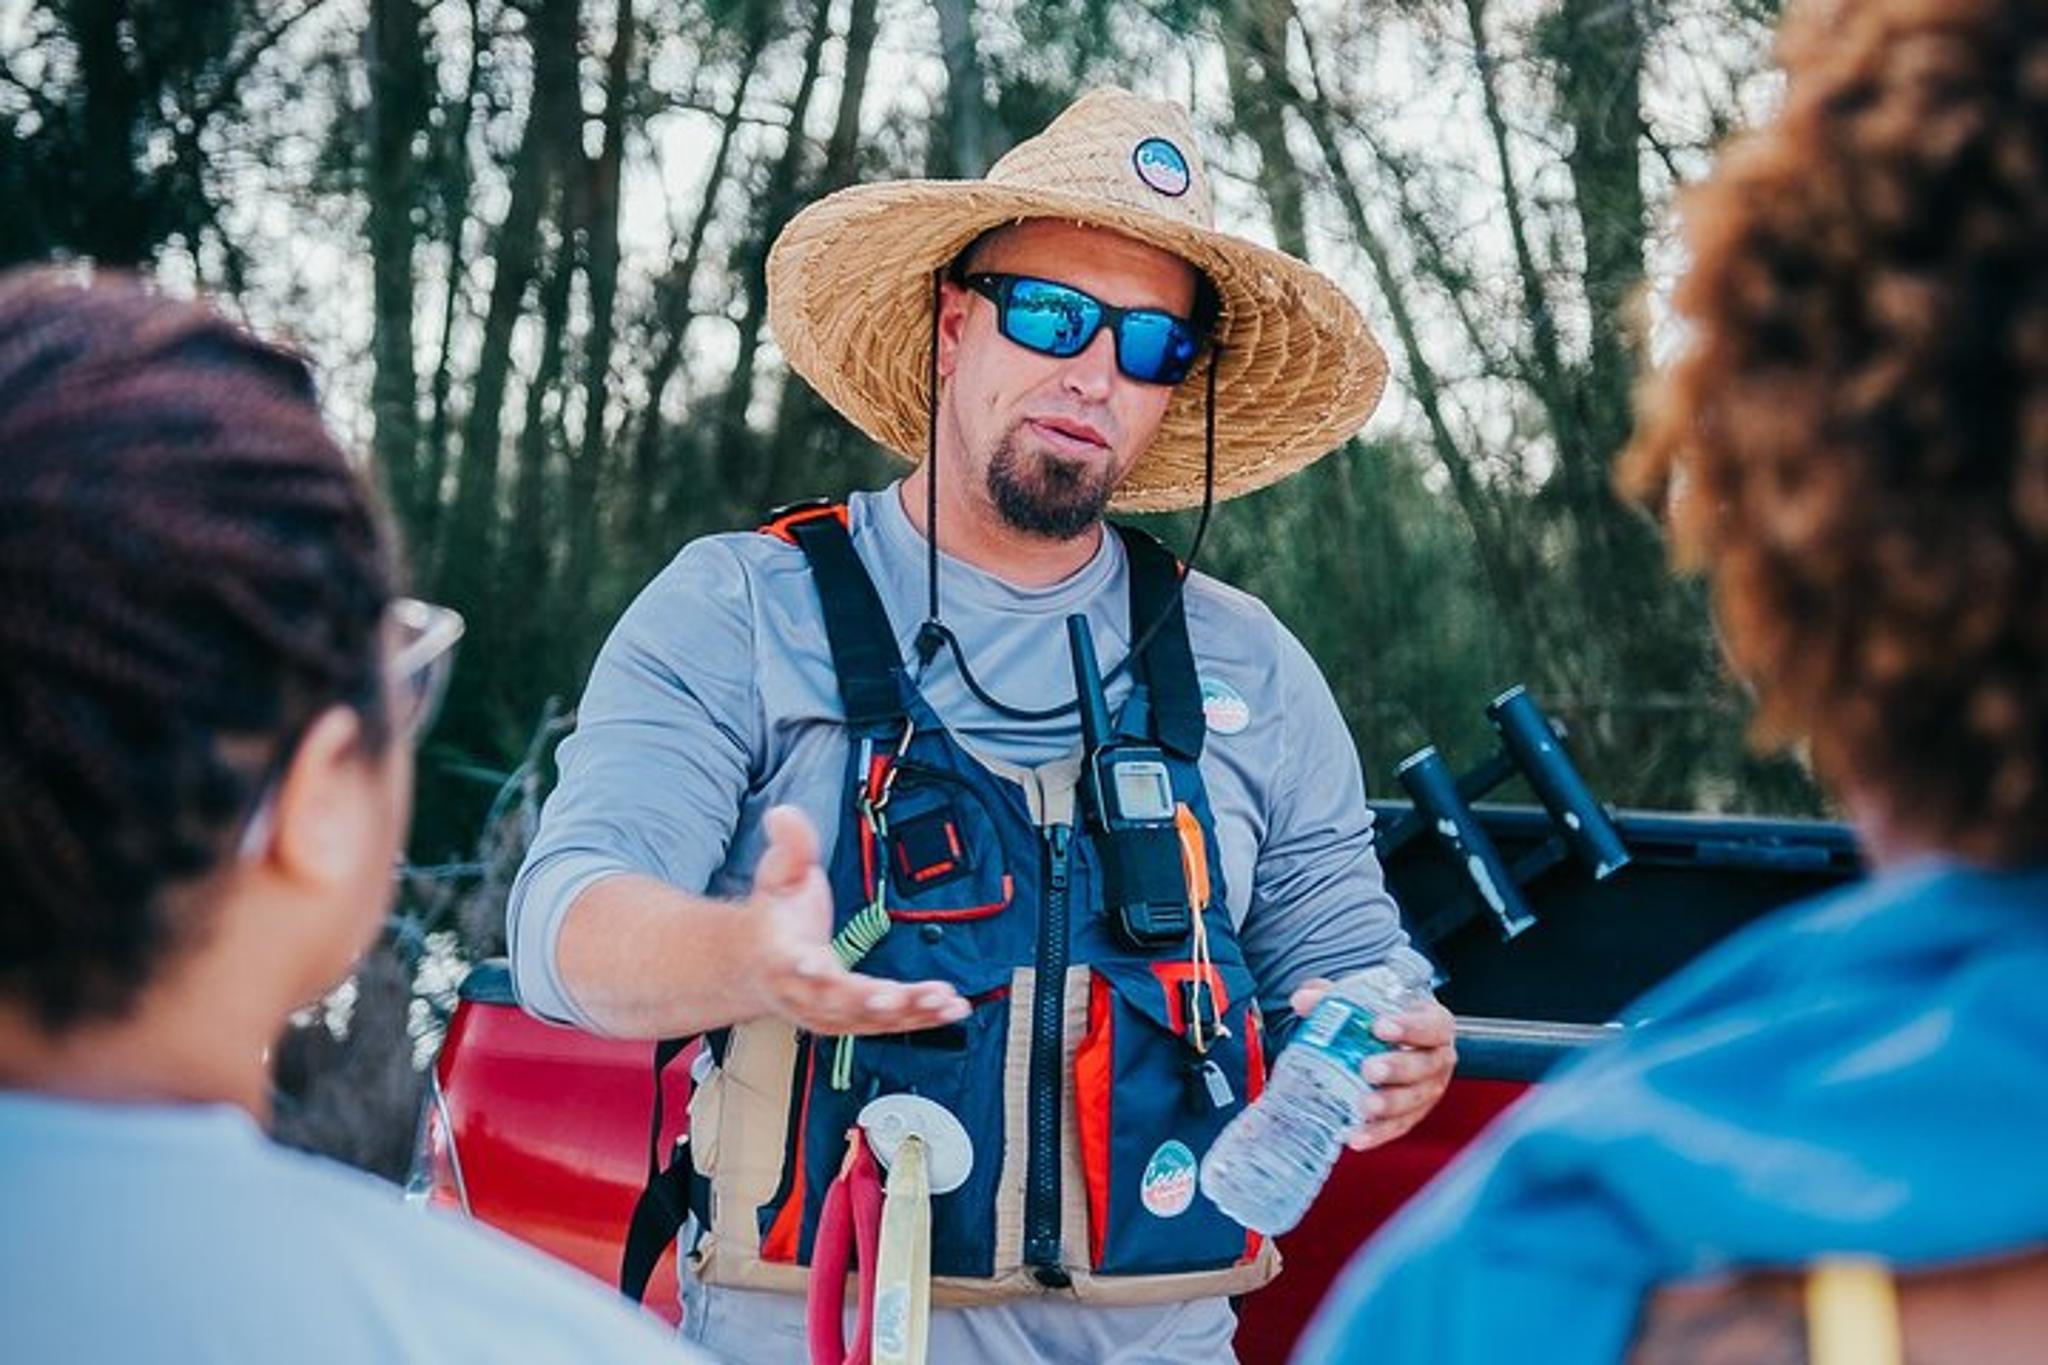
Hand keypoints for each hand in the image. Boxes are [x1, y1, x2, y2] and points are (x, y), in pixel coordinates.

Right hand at [744, 805, 968, 1035]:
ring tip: (943, 1000)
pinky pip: (891, 1022)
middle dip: (872, 1000)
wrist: (761, 964)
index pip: (792, 965)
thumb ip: (789, 846)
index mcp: (782, 957)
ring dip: (909, 1011)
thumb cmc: (773, 921)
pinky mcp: (855, 1019)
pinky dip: (923, 1017)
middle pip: (839, 1001)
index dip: (806, 970)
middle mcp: (806, 993)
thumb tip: (785, 814)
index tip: (817, 967)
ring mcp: (831, 1012)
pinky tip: (951, 1008)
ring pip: (871, 1017)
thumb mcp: (777, 876)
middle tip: (900, 997)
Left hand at [1289, 975, 1456, 1150]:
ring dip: (1390, 1105)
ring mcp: (1428, 1090)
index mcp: (1434, 1024)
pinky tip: (1356, 1137)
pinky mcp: (1412, 1115)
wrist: (1389, 1039)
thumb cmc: (1381, 1015)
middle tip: (1368, 1069)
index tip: (1379, 1027)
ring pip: (1415, 1100)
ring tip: (1364, 1106)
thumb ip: (1333, 996)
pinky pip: (1398, 1127)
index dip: (1410, 1027)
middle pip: (1426, 1066)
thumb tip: (1302, 1000)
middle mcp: (1437, 1059)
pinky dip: (1378, 1134)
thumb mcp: (1361, 998)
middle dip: (1398, 1068)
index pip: (1432, 1025)